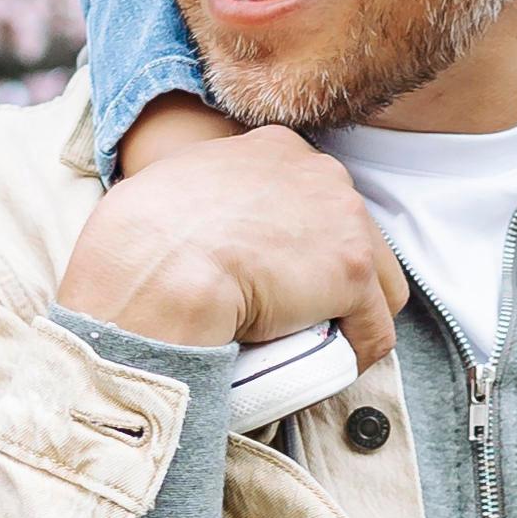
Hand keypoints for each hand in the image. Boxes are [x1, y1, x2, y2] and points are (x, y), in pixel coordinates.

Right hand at [60, 119, 402, 367]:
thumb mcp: (173, 191)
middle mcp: (320, 170)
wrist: (155, 267)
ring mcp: (344, 218)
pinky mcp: (353, 269)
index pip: (312, 200)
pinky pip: (374, 328)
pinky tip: (324, 369)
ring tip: (308, 345)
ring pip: (374, 282)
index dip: (300, 245)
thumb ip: (207, 199)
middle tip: (294, 317)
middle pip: (351, 235)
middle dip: (331, 277)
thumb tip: (198, 235)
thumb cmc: (141, 241)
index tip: (276, 277)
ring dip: (347, 316)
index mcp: (275, 148)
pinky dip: (353, 354)